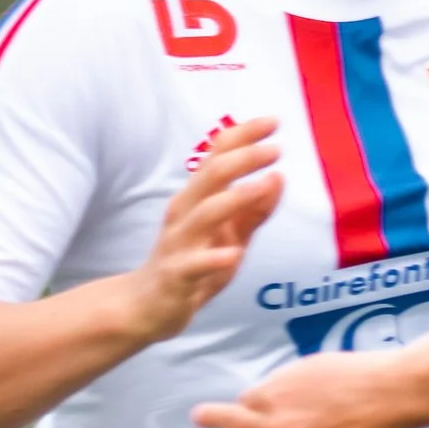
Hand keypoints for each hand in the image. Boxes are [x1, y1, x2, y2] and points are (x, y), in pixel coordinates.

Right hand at [124, 119, 282, 344]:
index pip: (218, 157)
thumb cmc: (193, 266)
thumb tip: (279, 178)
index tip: (273, 121)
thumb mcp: (230, 236)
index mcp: (196, 198)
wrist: (149, 306)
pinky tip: (235, 254)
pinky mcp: (176, 276)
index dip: (243, 136)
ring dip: (236, 197)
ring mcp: (179, 243)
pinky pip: (195, 265)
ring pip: (205, 213)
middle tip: (276, 147)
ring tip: (266, 182)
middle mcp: (185, 213)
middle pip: (212, 175)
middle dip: (244, 158)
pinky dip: (214, 258)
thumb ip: (254, 211)